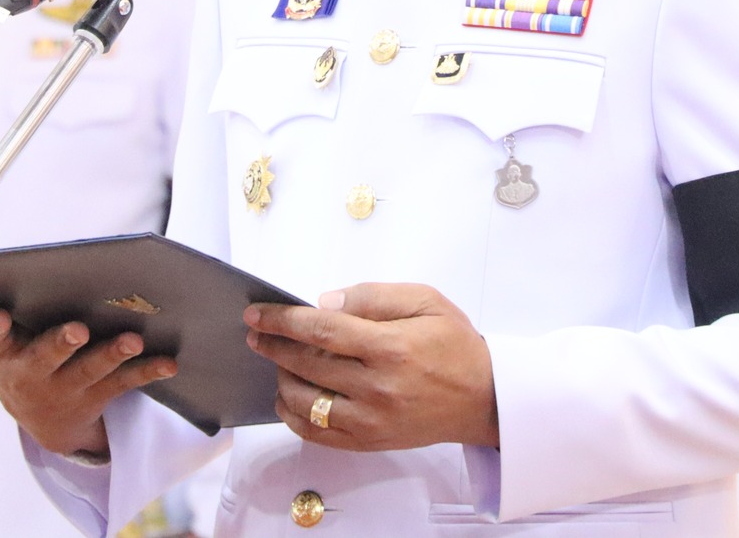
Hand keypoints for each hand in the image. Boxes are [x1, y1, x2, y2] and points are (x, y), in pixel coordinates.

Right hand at [0, 281, 175, 457]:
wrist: (41, 420)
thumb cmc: (11, 357)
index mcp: (0, 354)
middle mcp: (31, 374)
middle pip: (45, 358)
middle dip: (60, 344)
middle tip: (77, 329)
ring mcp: (66, 389)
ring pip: (90, 371)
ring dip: (112, 354)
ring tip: (132, 338)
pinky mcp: (98, 396)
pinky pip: (125, 383)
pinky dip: (148, 370)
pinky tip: (169, 360)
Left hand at [244, 282, 497, 451]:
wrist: (483, 398)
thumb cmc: (454, 344)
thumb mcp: (426, 300)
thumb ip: (373, 296)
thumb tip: (324, 302)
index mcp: (391, 348)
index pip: (321, 331)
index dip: (283, 320)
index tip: (257, 313)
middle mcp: (378, 389)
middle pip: (306, 365)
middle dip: (272, 345)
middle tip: (255, 332)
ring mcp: (371, 422)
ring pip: (303, 403)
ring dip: (281, 378)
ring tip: (279, 360)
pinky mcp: (369, 443)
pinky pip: (315, 433)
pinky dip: (293, 414)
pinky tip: (289, 394)